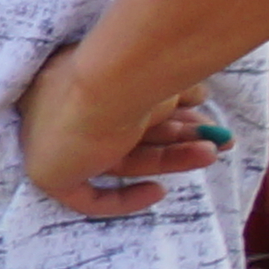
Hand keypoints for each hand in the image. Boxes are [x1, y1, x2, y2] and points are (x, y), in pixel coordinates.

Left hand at [19, 45, 233, 216]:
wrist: (108, 81)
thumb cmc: (134, 69)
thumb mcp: (162, 77)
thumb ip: (176, 90)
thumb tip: (200, 96)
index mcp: (86, 78)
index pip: (129, 107)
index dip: (172, 114)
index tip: (201, 110)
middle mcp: (67, 107)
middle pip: (131, 133)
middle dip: (179, 135)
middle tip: (220, 136)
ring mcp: (53, 141)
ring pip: (121, 159)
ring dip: (171, 157)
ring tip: (214, 151)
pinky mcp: (48, 174)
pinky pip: (86, 198)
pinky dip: (123, 199)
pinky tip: (158, 191)